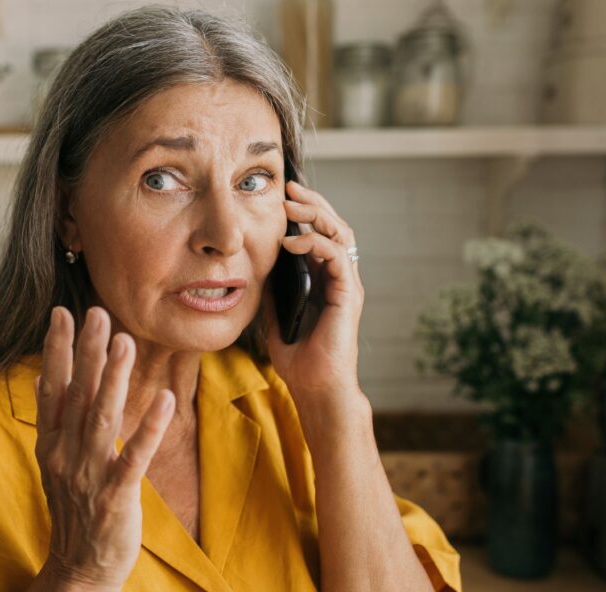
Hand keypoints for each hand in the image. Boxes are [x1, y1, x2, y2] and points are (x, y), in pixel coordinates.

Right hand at [34, 305, 175, 589]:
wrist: (80, 567)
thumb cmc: (74, 508)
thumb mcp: (53, 461)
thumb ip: (51, 419)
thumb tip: (40, 377)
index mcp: (50, 443)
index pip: (52, 387)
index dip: (55, 350)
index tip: (61, 313)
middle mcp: (64, 454)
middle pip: (77, 394)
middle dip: (87, 351)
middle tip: (97, 312)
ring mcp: (89, 476)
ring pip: (102, 418)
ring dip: (114, 379)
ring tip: (126, 341)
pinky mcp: (115, 497)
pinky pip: (134, 457)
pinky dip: (149, 428)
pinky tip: (165, 401)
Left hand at [263, 180, 364, 400]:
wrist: (315, 388)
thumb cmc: (298, 359)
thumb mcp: (276, 317)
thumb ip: (273, 291)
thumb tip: (256, 266)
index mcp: (323, 281)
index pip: (319, 234)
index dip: (304, 213)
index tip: (281, 197)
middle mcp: (339, 278)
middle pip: (334, 226)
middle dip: (312, 204)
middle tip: (289, 188)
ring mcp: (346, 285)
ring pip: (340, 234)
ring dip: (316, 215)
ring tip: (292, 205)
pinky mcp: (348, 294)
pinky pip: (336, 256)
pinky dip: (315, 242)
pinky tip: (291, 242)